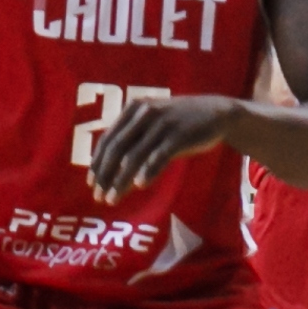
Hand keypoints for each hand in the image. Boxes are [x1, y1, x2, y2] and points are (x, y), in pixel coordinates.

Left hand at [85, 90, 238, 202]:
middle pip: (117, 149)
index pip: (108, 139)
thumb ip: (132, 137)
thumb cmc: (179, 121)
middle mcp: (145, 114)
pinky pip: (159, 156)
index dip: (97, 163)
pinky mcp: (179, 135)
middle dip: (105, 175)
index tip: (91, 184)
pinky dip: (147, 171)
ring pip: (134, 156)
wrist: (217, 113)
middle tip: (98, 197)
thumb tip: (109, 167)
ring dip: (121, 181)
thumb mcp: (152, 121)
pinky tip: (139, 185)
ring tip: (112, 199)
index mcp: (133, 109)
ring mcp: (162, 124)